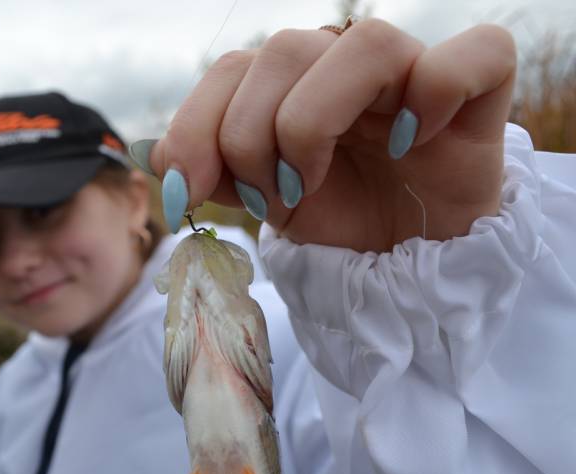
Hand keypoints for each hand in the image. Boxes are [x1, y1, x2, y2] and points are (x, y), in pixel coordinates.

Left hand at [131, 19, 516, 251]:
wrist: (407, 264)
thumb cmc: (338, 221)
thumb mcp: (263, 200)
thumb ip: (213, 172)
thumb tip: (158, 157)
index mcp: (293, 82)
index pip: (232, 67)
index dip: (196, 126)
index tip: (186, 192)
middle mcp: (346, 66)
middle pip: (284, 51)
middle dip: (252, 137)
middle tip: (267, 196)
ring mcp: (413, 72)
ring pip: (364, 44)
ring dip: (317, 122)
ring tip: (312, 182)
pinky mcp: (479, 91)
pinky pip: (473, 55)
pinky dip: (436, 94)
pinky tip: (412, 144)